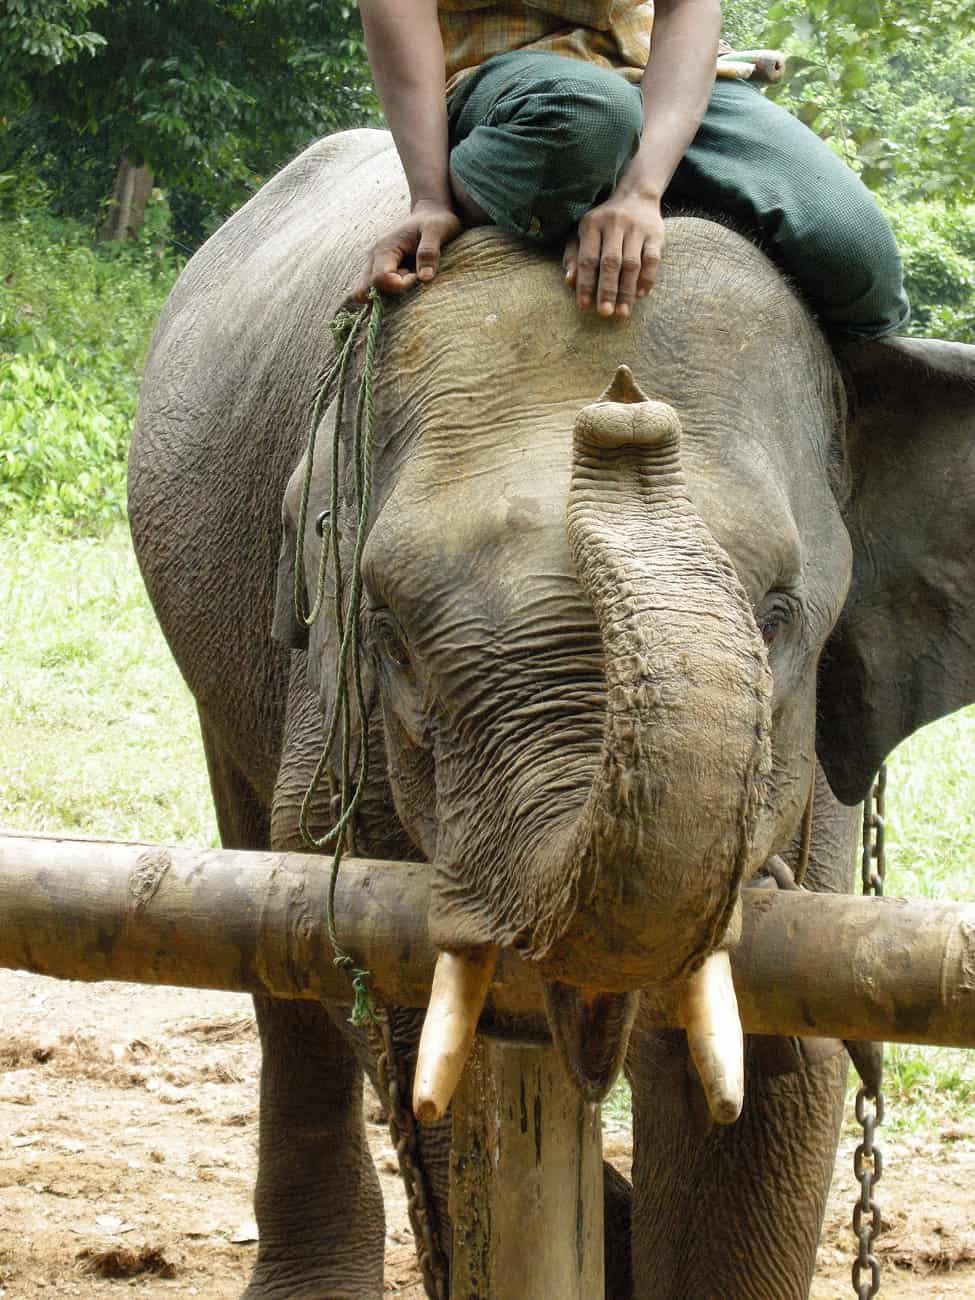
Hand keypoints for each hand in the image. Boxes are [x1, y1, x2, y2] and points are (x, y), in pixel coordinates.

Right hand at [355, 201, 462, 298]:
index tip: (417, 276)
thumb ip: (429, 252)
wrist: (431, 214)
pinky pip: (374, 290)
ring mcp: (374, 265)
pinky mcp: (379, 270)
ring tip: (407, 279)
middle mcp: (374, 257)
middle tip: (410, 279)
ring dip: (388, 294)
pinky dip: (387, 294)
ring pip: (367, 292)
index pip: (380, 278)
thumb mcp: (436, 231)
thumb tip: (424, 278)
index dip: (400, 285)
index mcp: (385, 248)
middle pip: (366, 290)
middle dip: (390, 293)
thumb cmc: (435, 221)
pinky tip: (404, 284)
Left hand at [563, 195, 664, 318]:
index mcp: (592, 224)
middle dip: (607, 290)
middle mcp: (615, 223)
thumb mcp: (583, 235)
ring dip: (627, 290)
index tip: (584, 306)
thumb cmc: (604, 225)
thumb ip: (574, 257)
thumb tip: (570, 281)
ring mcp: (637, 228)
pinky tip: (640, 295)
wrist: (636, 197)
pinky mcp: (655, 234)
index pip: (588, 258)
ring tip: (623, 312)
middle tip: (605, 313)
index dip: (586, 283)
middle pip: (611, 262)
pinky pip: (652, 260)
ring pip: (632, 264)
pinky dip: (646, 279)